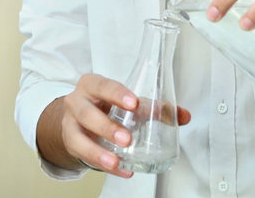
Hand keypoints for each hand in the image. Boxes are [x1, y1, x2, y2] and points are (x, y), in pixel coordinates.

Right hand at [58, 73, 190, 176]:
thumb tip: (183, 116)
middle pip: (86, 112)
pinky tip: (120, 169)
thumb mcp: (129, 103)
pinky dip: (103, 165)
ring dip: (98, 151)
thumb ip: (156, 108)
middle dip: (107, 126)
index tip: (133, 104)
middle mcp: (77, 102)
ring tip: (117, 161)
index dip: (117, 94)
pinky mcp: (70, 143)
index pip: (103, 85)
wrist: (81, 119)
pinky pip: (83, 156)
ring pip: (78, 138)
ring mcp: (70, 124)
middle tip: (127, 139)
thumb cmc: (107, 105)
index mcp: (92, 85)